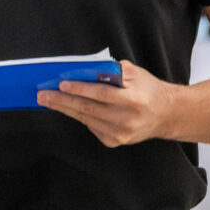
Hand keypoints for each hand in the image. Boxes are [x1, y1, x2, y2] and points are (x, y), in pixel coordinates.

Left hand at [36, 60, 177, 147]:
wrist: (166, 114)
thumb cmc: (147, 89)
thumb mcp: (134, 73)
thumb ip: (111, 70)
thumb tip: (83, 68)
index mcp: (134, 100)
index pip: (101, 94)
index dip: (80, 88)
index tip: (61, 84)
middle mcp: (127, 119)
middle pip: (88, 109)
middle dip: (62, 100)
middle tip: (42, 94)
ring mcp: (121, 134)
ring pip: (85, 119)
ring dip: (64, 108)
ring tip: (47, 100)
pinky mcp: (115, 141)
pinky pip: (91, 126)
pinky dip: (78, 116)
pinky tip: (67, 107)